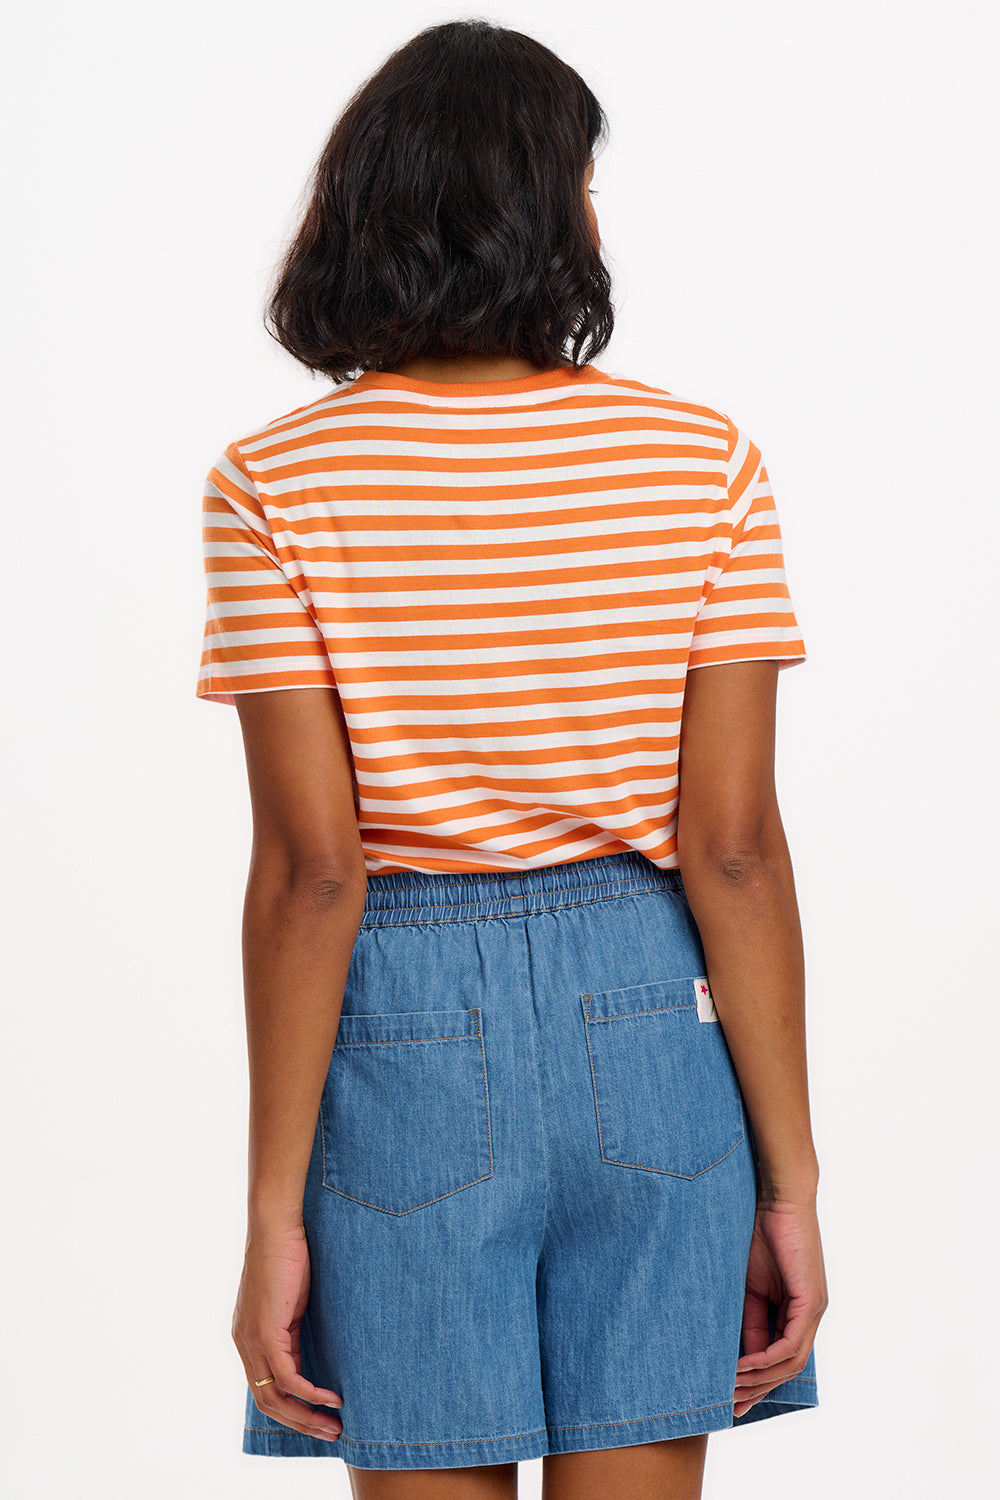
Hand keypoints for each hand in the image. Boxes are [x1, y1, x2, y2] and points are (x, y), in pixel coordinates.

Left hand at [232, 1220, 342, 1441]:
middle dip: (300, 1423)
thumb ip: (292, 1329)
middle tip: (331, 1433)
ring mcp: (252, 1338)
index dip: (292, 1409)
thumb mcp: (290, 1301)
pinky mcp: (266, 1330)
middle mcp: (244, 1343)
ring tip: (334, 1426)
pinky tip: (331, 1399)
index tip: (319, 1419)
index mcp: (248, 1337)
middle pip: (268, 1402)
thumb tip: (310, 1349)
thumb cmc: (287, 1254)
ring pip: (275, 1396)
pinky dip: (310, 1393)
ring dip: (306, 1416)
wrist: (276, 1226)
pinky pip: (287, 1377)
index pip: (266, 1388)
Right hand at [733, 1195, 827, 1416]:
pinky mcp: (810, 1301)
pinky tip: (744, 1366)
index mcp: (797, 1310)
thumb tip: (739, 1354)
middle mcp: (811, 1315)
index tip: (730, 1395)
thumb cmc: (761, 1232)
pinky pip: (791, 1344)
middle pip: (787, 1368)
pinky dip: (767, 1359)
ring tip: (730, 1387)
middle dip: (757, 1389)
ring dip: (759, 1379)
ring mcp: (814, 1309)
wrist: (778, 1198)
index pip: (779, 1358)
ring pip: (790, 1362)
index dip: (756, 1380)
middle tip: (730, 1406)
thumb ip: (749, 1317)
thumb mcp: (748, 1285)